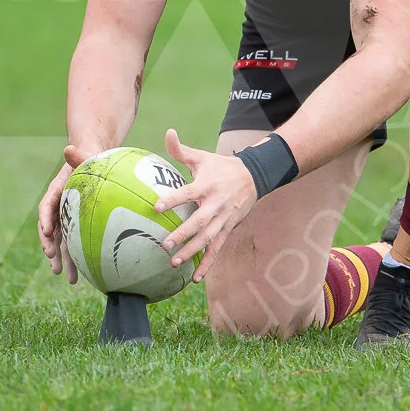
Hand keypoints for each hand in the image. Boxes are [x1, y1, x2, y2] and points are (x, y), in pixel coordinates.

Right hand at [37, 144, 91, 283]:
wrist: (95, 161)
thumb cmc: (91, 157)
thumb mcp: (86, 154)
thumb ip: (78, 155)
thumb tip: (69, 148)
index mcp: (57, 190)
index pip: (47, 205)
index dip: (46, 219)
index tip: (47, 231)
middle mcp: (59, 206)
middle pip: (50, 229)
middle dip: (49, 246)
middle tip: (52, 259)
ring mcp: (68, 217)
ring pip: (62, 241)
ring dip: (63, 260)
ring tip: (69, 279)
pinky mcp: (78, 225)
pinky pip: (74, 243)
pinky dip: (76, 258)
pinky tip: (83, 275)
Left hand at [152, 128, 258, 282]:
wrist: (253, 177)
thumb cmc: (220, 167)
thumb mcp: (201, 157)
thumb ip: (180, 150)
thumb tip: (168, 132)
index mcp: (206, 186)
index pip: (187, 193)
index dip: (172, 199)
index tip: (156, 207)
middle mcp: (215, 204)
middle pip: (198, 222)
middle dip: (182, 234)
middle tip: (164, 244)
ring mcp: (223, 219)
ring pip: (208, 239)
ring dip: (192, 252)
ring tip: (174, 262)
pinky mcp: (228, 229)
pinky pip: (217, 249)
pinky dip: (208, 264)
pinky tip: (196, 278)